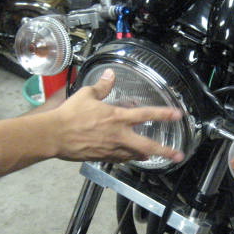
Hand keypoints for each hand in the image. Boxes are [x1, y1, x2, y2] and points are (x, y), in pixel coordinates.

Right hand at [51, 68, 183, 162]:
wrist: (55, 136)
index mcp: (118, 117)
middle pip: (148, 145)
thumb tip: (110, 75)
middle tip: (178, 155)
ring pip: (134, 154)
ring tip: (152, 155)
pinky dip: (127, 157)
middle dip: (165, 151)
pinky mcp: (103, 158)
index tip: (178, 115)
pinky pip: (120, 159)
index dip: (164, 114)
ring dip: (145, 154)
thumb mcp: (87, 95)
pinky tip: (128, 156)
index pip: (147, 114)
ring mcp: (112, 149)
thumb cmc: (70, 115)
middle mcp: (119, 135)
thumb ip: (102, 86)